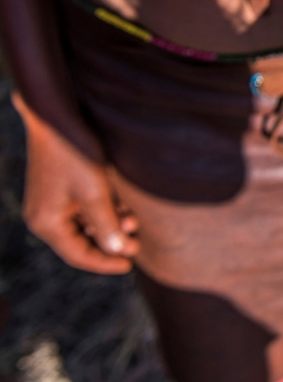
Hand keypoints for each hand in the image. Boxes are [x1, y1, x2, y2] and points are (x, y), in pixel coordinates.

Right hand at [17, 102, 137, 274]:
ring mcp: (50, 203)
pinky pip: (82, 210)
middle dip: (111, 242)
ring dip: (110, 225)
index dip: (106, 263)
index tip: (130, 265)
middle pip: (81, 243)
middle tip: (138, 241)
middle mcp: (44, 217)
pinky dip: (103, 211)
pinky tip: (123, 206)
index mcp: (47, 224)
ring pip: (85, 226)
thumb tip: (117, 251)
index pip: (78, 256)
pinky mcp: (59, 190)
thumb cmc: (75, 154)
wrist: (57, 116)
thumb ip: (107, 226)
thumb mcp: (96, 194)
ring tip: (134, 219)